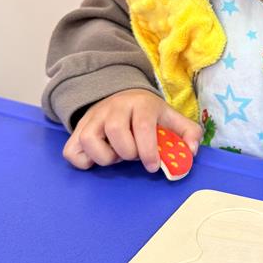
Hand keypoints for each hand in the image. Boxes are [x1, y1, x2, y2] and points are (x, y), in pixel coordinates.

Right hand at [63, 89, 201, 171]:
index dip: (148, 151)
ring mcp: (92, 118)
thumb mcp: (170, 117)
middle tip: (134, 154)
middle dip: (129, 153)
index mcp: (140, 104)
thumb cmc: (148, 113)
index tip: (153, 166)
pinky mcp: (78, 130)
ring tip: (117, 154)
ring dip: (105, 157)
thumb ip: (187, 133)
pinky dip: (84, 161)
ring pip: (89, 141)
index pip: (142, 127)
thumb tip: (191, 151)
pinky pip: (71, 151)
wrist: (122, 96)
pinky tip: (100, 157)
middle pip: (116, 134)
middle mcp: (113, 108)